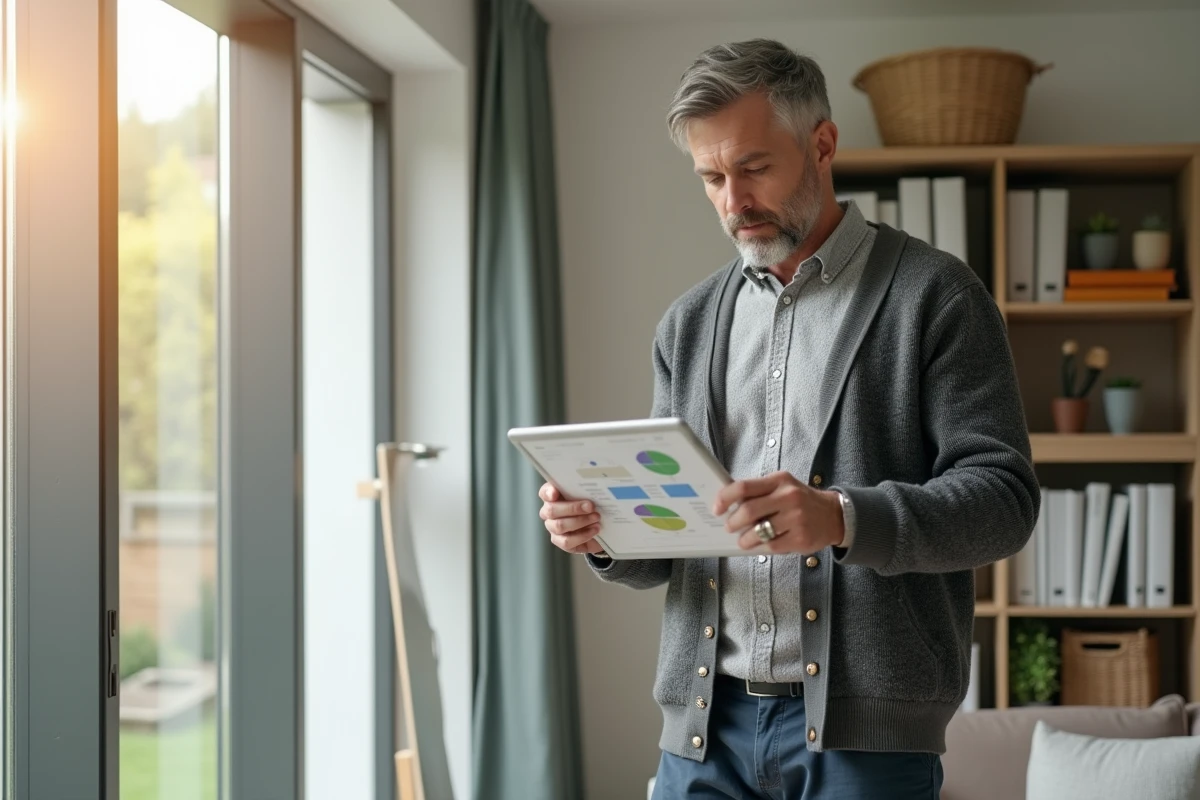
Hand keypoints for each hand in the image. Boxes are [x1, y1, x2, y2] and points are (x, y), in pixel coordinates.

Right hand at [539, 483, 605, 554]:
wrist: (600, 526)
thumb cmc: (590, 506)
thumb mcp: (588, 495)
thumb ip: (583, 490)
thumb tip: (589, 489)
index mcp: (553, 496)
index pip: (544, 492)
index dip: (548, 492)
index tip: (555, 493)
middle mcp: (549, 512)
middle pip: (551, 510)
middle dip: (573, 508)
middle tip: (590, 506)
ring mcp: (553, 528)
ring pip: (559, 526)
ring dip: (580, 521)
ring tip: (596, 518)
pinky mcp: (560, 542)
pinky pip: (566, 541)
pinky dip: (582, 536)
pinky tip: (594, 530)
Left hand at [713, 471, 844, 553]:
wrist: (834, 515)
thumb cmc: (800, 501)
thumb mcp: (782, 487)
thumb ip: (759, 492)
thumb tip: (728, 503)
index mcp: (779, 481)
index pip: (744, 487)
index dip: (725, 498)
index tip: (717, 509)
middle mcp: (789, 497)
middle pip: (749, 511)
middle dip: (733, 522)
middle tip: (730, 526)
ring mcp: (796, 518)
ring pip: (758, 532)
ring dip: (744, 539)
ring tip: (743, 540)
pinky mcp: (801, 538)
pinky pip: (772, 546)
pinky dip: (760, 548)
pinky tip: (759, 545)